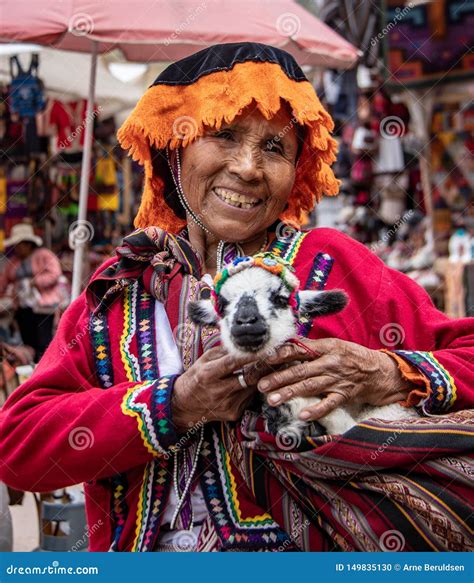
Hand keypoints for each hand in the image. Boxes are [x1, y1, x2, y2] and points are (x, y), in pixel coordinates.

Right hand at [172, 347, 262, 430]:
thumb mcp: (204, 360)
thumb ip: (223, 352)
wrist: (185, 405)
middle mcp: (218, 391)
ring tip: (265, 367)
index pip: (232, 363)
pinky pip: (250, 397)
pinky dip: (252, 388)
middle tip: (274, 356)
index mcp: (208, 374)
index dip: (249, 355)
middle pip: (248, 377)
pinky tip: (251, 382)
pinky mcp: (234, 413)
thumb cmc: (196, 377)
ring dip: (259, 377)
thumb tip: (244, 344)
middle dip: (262, 366)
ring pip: (253, 387)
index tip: (263, 347)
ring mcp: (227, 404)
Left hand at [257, 338, 411, 421]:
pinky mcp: (346, 395)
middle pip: (300, 370)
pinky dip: (316, 410)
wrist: (383, 372)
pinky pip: (329, 404)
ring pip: (310, 386)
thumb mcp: (334, 346)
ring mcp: (338, 379)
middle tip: (260, 385)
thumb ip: (312, 348)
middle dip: (278, 378)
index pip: (298, 349)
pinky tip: (302, 415)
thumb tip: (286, 347)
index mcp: (326, 346)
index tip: (263, 361)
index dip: (279, 355)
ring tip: (272, 400)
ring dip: (289, 393)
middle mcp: (330, 361)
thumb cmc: (354, 358)